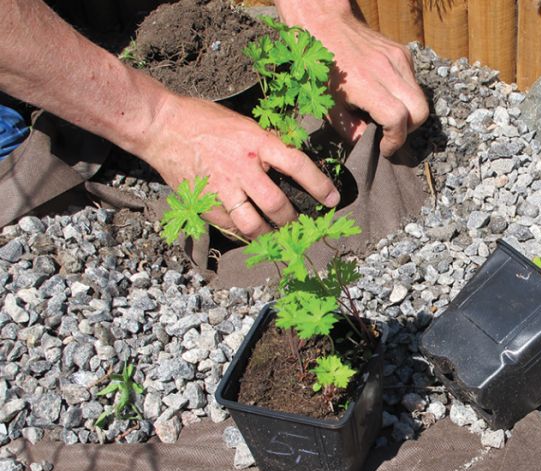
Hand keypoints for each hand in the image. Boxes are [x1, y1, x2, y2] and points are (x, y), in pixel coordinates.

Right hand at [141, 94, 339, 237]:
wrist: (162, 127)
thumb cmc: (205, 122)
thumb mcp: (243, 125)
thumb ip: (266, 145)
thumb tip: (290, 165)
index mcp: (255, 142)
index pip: (297, 165)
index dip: (319, 185)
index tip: (332, 200)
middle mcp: (242, 168)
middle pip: (277, 205)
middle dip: (293, 220)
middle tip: (299, 224)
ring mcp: (222, 189)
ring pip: (254, 225)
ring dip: (270, 233)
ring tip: (275, 233)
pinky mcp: (206, 204)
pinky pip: (232, 227)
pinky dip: (244, 232)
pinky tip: (249, 230)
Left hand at [277, 2, 428, 156]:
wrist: (326, 25)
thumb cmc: (322, 69)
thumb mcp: (329, 107)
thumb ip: (351, 131)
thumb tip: (370, 145)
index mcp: (366, 84)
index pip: (398, 119)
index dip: (395, 140)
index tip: (384, 148)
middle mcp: (387, 69)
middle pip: (420, 112)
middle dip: (409, 130)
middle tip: (390, 135)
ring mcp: (398, 58)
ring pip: (421, 99)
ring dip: (409, 114)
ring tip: (388, 117)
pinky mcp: (403, 52)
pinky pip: (414, 84)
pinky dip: (406, 97)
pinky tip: (387, 96)